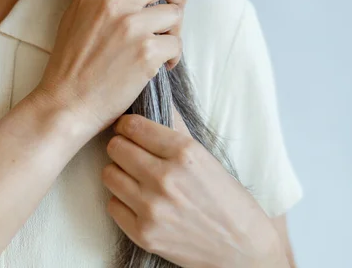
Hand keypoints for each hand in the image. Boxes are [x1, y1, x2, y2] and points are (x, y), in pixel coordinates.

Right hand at [34, 0, 186, 138]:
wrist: (67, 103)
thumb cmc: (70, 63)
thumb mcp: (73, 16)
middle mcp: (115, 3)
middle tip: (170, 13)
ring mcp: (132, 27)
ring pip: (175, 12)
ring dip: (174, 30)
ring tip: (160, 47)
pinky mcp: (147, 53)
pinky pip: (177, 44)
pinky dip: (174, 56)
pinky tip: (161, 67)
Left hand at [102, 108, 288, 267]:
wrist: (242, 248)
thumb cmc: (227, 199)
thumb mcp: (206, 157)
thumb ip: (175, 130)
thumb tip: (153, 103)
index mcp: (185, 153)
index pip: (133, 126)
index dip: (127, 126)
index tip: (129, 130)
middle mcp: (165, 178)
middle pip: (116, 148)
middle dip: (122, 147)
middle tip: (131, 153)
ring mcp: (152, 208)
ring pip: (109, 174)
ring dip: (119, 173)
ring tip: (135, 177)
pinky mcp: (144, 234)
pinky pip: (112, 204)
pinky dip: (122, 201)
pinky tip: (139, 201)